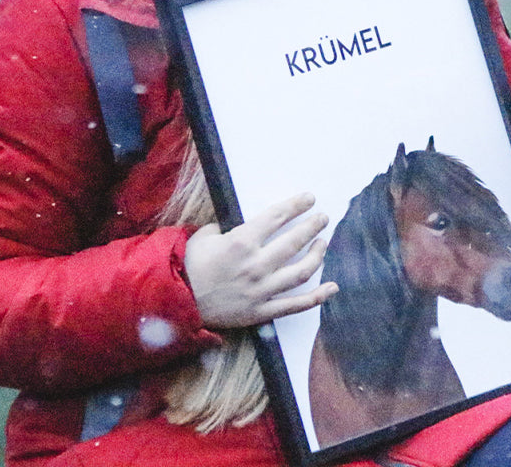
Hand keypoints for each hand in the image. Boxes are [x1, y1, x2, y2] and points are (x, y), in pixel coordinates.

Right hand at [184, 193, 336, 328]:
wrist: (177, 302)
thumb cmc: (190, 265)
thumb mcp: (206, 236)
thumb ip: (231, 227)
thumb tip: (250, 222)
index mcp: (242, 242)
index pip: (278, 217)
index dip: (297, 205)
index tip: (310, 198)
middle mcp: (256, 265)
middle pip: (295, 242)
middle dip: (313, 226)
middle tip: (323, 218)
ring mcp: (261, 290)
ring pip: (301, 272)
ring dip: (317, 255)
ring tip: (323, 243)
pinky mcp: (262, 311)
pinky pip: (295, 305)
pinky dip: (317, 297)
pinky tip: (332, 287)